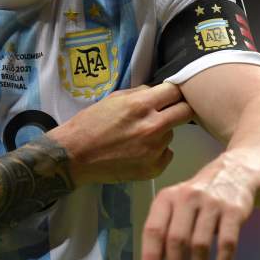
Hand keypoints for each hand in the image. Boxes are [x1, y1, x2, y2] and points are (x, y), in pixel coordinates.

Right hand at [48, 83, 193, 184]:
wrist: (74, 156)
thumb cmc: (90, 123)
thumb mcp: (114, 98)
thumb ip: (140, 93)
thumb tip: (159, 92)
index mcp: (141, 105)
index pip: (175, 91)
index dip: (173, 91)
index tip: (170, 95)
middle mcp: (153, 127)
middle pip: (186, 112)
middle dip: (178, 109)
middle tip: (168, 112)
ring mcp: (155, 150)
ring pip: (172, 133)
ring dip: (163, 131)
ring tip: (141, 135)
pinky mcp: (153, 168)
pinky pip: (167, 153)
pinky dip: (158, 151)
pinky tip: (140, 151)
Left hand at [140, 154, 259, 259]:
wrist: (235, 172)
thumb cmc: (199, 195)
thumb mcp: (177, 204)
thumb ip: (164, 229)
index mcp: (168, 197)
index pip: (154, 228)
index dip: (150, 254)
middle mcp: (188, 198)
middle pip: (177, 240)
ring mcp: (212, 203)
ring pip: (200, 244)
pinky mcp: (234, 211)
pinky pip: (227, 242)